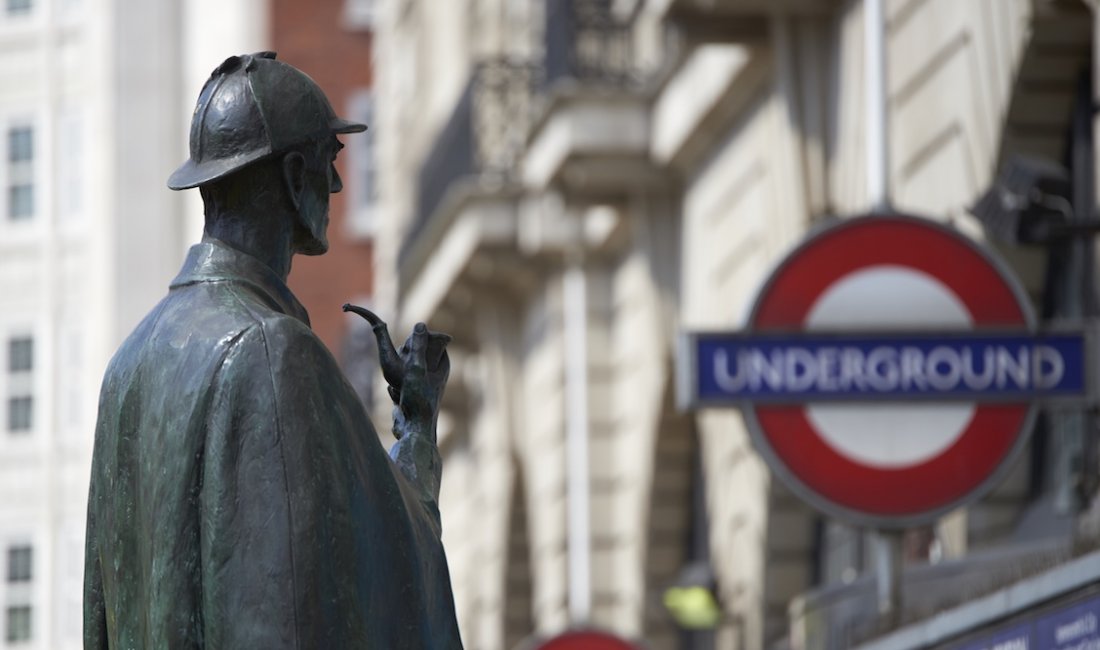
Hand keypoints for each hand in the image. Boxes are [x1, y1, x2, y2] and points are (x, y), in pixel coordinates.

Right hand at [391, 323, 449, 441]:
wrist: (413, 430)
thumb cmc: (418, 400)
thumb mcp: (416, 369)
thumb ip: (418, 347)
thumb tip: (420, 325)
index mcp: (442, 362)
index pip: (424, 339)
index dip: (412, 344)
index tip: (407, 357)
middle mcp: (434, 370)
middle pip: (410, 352)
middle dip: (401, 361)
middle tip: (403, 378)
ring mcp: (422, 380)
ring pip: (401, 366)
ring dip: (395, 376)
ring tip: (401, 390)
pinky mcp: (411, 390)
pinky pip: (397, 380)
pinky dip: (394, 387)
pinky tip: (398, 398)